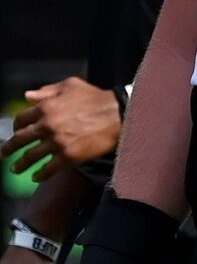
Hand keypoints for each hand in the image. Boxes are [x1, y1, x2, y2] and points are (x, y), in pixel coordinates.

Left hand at [1, 78, 121, 180]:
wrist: (118, 115)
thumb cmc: (96, 98)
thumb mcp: (71, 86)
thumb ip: (47, 90)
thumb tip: (28, 96)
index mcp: (46, 107)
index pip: (21, 119)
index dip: (16, 126)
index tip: (16, 132)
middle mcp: (47, 126)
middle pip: (20, 140)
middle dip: (9, 148)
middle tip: (4, 153)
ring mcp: (57, 143)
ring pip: (30, 156)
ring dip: (20, 164)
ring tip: (15, 169)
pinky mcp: (68, 156)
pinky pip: (48, 169)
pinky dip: (40, 175)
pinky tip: (36, 177)